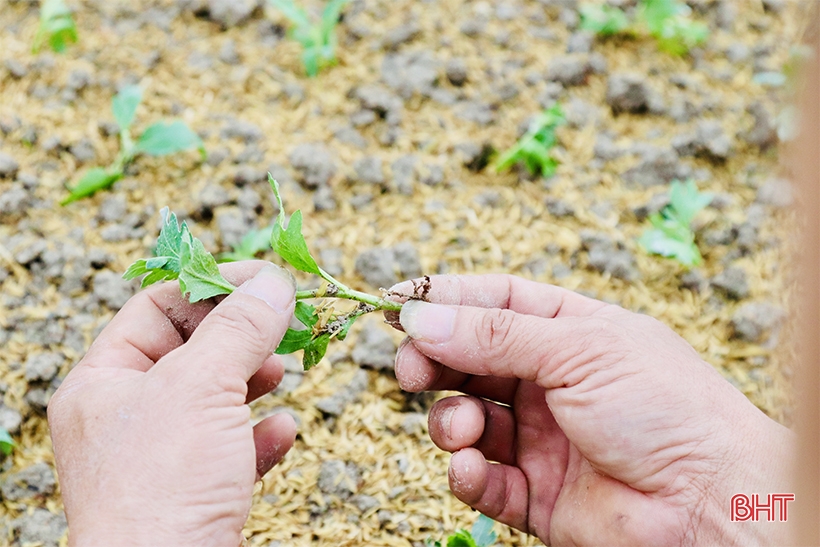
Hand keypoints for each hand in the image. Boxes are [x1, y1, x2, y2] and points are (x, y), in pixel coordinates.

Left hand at [48, 262, 297, 546]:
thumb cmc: (163, 485)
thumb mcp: (202, 386)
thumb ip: (240, 328)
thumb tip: (273, 282)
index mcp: (103, 382)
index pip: (156, 308)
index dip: (211, 286)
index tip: (264, 280)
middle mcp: (126, 416)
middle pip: (190, 350)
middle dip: (241, 335)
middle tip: (285, 324)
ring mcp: (159, 456)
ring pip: (214, 398)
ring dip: (254, 381)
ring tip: (282, 373)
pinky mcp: (193, 491)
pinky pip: (231, 448)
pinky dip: (260, 434)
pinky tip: (283, 431)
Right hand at [388, 274, 794, 545]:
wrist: (711, 502)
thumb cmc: (666, 408)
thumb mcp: (579, 349)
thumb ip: (494, 334)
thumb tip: (420, 317)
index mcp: (569, 332)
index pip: (494, 302)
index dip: (445, 301)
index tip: (396, 305)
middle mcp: (550, 381)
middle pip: (469, 360)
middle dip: (434, 362)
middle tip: (411, 370)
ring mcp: (540, 437)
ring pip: (467, 418)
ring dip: (451, 421)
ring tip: (467, 427)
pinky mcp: (534, 492)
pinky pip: (481, 478)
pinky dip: (467, 473)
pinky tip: (473, 467)